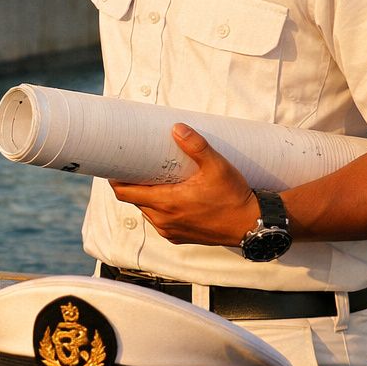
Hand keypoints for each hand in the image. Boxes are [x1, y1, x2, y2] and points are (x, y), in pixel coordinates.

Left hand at [109, 123, 260, 245]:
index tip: (114, 165)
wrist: (252, 224)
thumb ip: (196, 146)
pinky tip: (167, 197)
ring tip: (152, 179)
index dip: (115, 180)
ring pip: (146, 211)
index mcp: (167, 203)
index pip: (125, 193)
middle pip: (134, 201)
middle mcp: (164, 220)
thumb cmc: (234, 196)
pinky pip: (159, 222)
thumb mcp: (217, 166)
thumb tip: (177, 128)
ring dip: (145, 197)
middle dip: (131, 185)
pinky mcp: (179, 237)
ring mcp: (170, 231)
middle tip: (134, 166)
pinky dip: (158, 209)